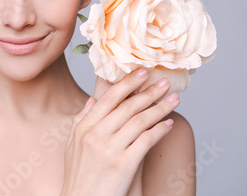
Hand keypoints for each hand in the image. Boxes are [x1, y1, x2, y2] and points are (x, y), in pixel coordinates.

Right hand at [60, 68, 178, 195]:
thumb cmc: (79, 175)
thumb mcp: (73, 145)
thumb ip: (82, 120)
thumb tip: (93, 100)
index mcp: (84, 127)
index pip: (109, 98)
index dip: (127, 83)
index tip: (142, 72)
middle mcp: (95, 135)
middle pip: (127, 107)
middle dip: (149, 92)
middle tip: (164, 82)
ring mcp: (109, 149)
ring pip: (139, 121)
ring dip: (160, 108)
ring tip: (173, 99)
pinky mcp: (123, 164)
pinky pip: (146, 140)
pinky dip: (160, 130)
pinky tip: (169, 123)